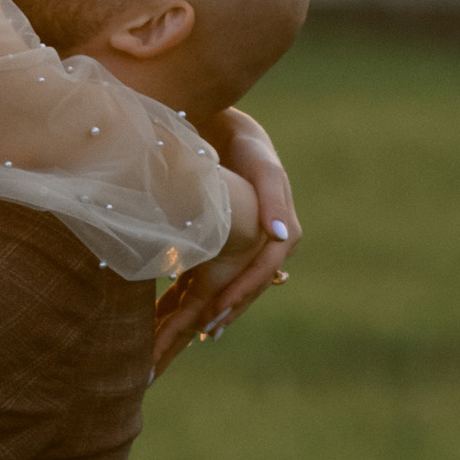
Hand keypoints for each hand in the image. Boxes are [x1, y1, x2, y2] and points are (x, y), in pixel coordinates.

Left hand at [151, 111, 299, 375]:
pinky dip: (191, 300)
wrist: (211, 115)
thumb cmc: (235, 134)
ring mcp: (238, 242)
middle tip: (201, 338)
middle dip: (221, 313)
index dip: (242, 292)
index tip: (218, 315)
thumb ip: (273, 192)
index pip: (261, 268)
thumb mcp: (256, 155)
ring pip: (224, 287)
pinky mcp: (216, 241)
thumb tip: (280, 234)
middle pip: (243, 286)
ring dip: (206, 314)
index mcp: (272, 222)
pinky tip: (179, 322)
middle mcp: (257, 238)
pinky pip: (206, 278)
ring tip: (184, 344)